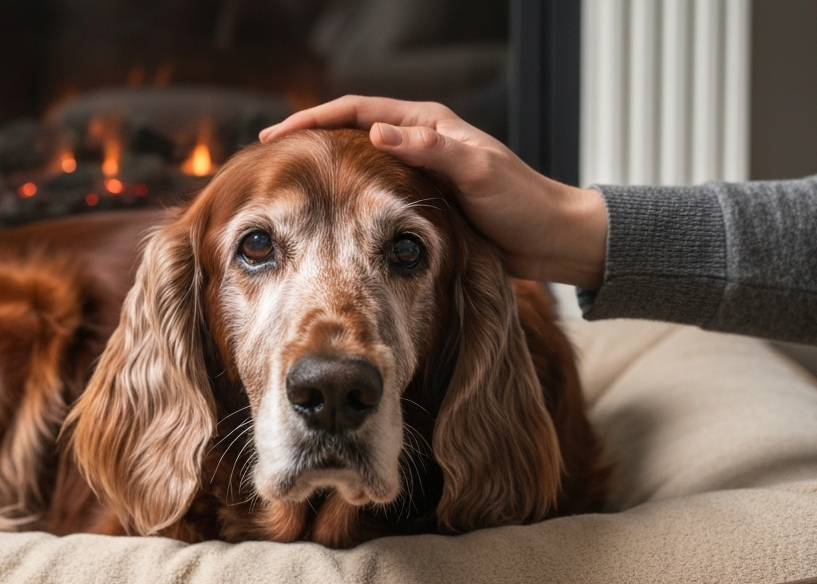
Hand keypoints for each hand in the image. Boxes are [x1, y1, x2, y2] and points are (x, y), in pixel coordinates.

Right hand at [259, 96, 606, 288]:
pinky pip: (370, 195)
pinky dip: (343, 200)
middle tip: (264, 159)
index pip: (357, 111)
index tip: (275, 136)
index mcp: (428, 123)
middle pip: (349, 133)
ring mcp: (417, 173)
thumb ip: (432, 151)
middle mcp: (419, 142)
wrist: (552, 240)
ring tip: (283, 188)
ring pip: (356, 165)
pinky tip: (323, 218)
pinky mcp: (421, 203)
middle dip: (307, 142)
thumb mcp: (479, 173)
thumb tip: (378, 132)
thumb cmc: (522, 203)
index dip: (313, 121)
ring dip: (321, 172)